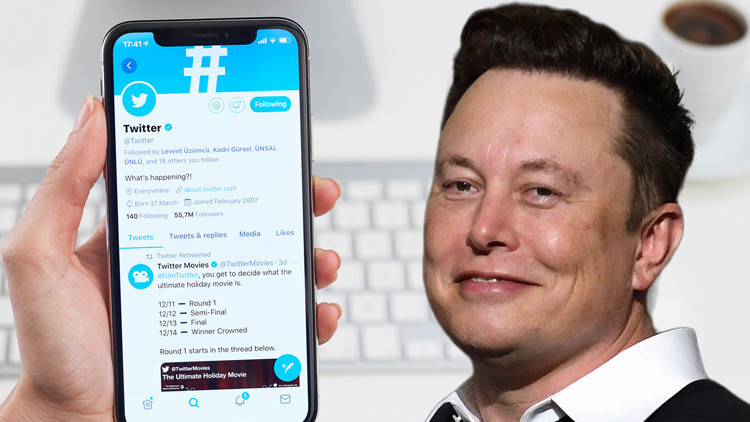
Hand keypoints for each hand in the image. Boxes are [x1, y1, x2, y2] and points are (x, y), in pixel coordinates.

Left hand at [0, 95, 341, 420]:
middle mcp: (188, 261)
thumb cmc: (57, 347)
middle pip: (253, 221)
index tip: (266, 139)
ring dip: (312, 257)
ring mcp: (214, 301)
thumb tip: (95, 117)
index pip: (203, 181)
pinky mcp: (232, 341)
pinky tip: (317, 312)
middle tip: (315, 192)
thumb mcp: (40, 256)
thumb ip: (62, 187)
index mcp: (148, 233)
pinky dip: (311, 316)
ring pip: (278, 269)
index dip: (240, 159)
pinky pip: (282, 323)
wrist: (79, 418)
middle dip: (294, 202)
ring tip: (322, 259)